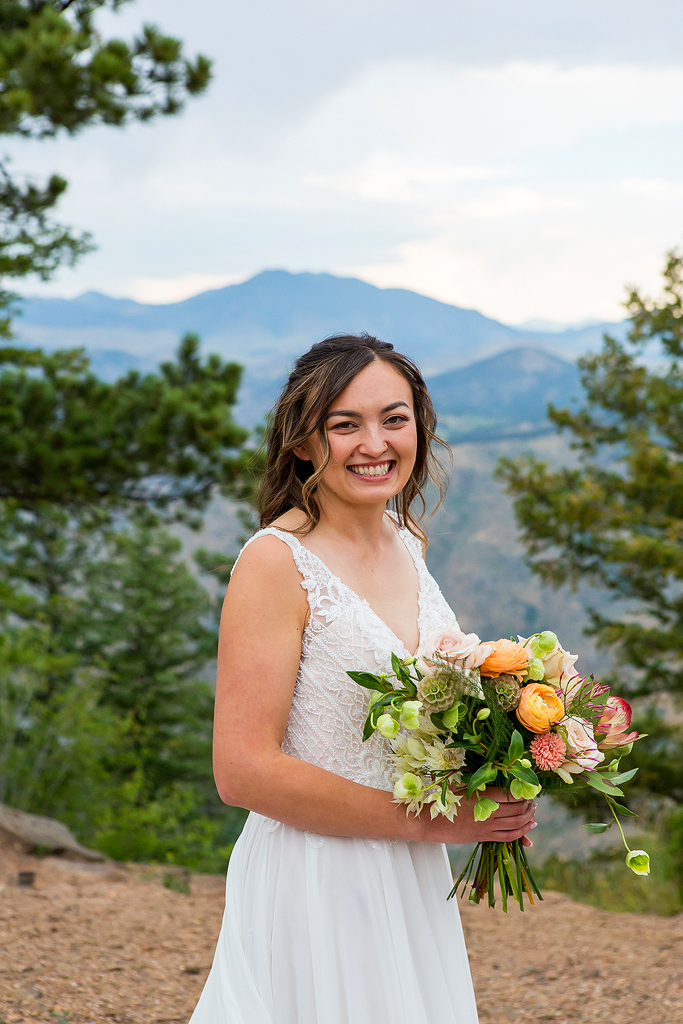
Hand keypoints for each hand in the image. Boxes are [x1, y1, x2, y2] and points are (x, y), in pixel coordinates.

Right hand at [418, 787, 536, 845]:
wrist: (429, 821)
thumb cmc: (444, 799)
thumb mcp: (461, 785)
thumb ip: (480, 782)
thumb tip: (498, 776)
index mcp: (483, 796)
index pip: (512, 795)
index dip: (524, 792)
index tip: (529, 788)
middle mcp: (488, 812)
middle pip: (518, 810)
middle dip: (529, 805)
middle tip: (533, 801)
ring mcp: (487, 826)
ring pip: (516, 824)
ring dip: (528, 818)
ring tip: (533, 813)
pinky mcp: (483, 837)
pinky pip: (508, 837)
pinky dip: (522, 833)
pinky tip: (527, 828)